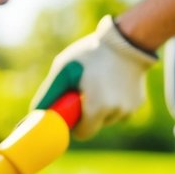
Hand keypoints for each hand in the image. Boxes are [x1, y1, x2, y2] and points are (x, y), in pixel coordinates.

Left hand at [30, 15, 156, 140]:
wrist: (128, 39)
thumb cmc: (92, 53)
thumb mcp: (64, 70)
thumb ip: (49, 94)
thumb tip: (35, 114)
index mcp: (98, 108)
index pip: (83, 134)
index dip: (74, 125)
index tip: (71, 112)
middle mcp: (117, 112)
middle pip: (96, 126)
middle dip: (87, 116)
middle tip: (83, 95)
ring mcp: (130, 108)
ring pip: (109, 118)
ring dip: (101, 109)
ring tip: (98, 85)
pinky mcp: (139, 102)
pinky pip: (121, 110)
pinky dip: (115, 103)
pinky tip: (112, 85)